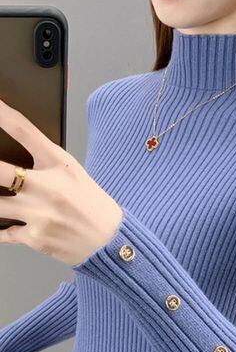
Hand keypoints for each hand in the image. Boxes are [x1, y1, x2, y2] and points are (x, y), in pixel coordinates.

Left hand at [0, 98, 122, 265]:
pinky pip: (3, 232)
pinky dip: (2, 230)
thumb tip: (12, 158)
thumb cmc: (91, 202)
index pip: (24, 131)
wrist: (108, 237)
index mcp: (60, 164)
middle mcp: (48, 186)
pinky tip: (7, 227)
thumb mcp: (73, 172)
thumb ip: (45, 161)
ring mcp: (40, 213)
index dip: (2, 114)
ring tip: (4, 198)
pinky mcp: (35, 237)